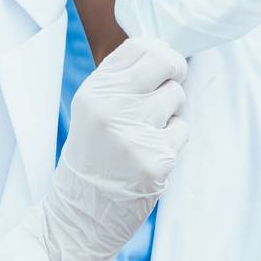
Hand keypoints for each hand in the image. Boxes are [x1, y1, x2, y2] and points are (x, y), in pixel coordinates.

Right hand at [31, 37, 188, 260]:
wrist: (80, 213)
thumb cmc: (92, 158)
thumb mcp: (92, 111)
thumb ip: (121, 82)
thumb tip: (162, 54)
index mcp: (95, 91)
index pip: (140, 48)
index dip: (159, 53)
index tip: (162, 67)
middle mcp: (112, 107)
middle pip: (164, 63)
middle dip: (175, 71)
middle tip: (172, 86)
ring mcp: (135, 134)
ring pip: (177, 97)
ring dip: (170, 112)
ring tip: (147, 133)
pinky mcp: (156, 160)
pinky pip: (181, 131)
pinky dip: (172, 142)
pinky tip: (150, 155)